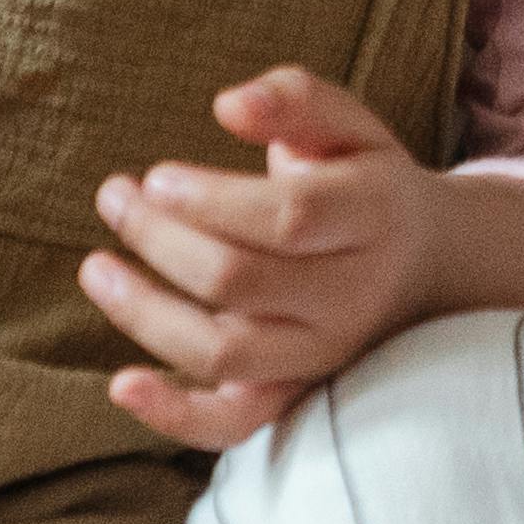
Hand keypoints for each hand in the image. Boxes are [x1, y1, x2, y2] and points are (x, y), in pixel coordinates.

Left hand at [86, 69, 460, 452]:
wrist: (426, 266)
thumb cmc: (364, 180)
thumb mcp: (349, 124)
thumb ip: (293, 98)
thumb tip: (229, 105)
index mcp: (373, 216)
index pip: (289, 218)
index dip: (212, 201)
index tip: (155, 176)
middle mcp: (352, 295)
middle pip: (239, 281)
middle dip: (159, 239)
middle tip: (116, 197)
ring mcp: (322, 354)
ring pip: (224, 353)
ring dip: (144, 314)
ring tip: (96, 267)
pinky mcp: (295, 394)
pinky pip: (234, 425)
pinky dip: (174, 417)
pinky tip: (122, 384)